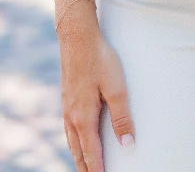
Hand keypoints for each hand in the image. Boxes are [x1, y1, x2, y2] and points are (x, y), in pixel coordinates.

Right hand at [57, 0, 134, 170]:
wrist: (77, 36)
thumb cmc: (99, 60)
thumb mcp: (116, 88)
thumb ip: (122, 118)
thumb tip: (128, 144)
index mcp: (84, 118)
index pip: (91, 154)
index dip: (98, 170)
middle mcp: (72, 116)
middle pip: (78, 151)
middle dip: (86, 167)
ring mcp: (67, 106)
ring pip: (72, 140)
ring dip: (79, 155)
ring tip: (86, 165)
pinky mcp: (67, 96)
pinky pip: (69, 127)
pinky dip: (75, 140)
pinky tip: (79, 136)